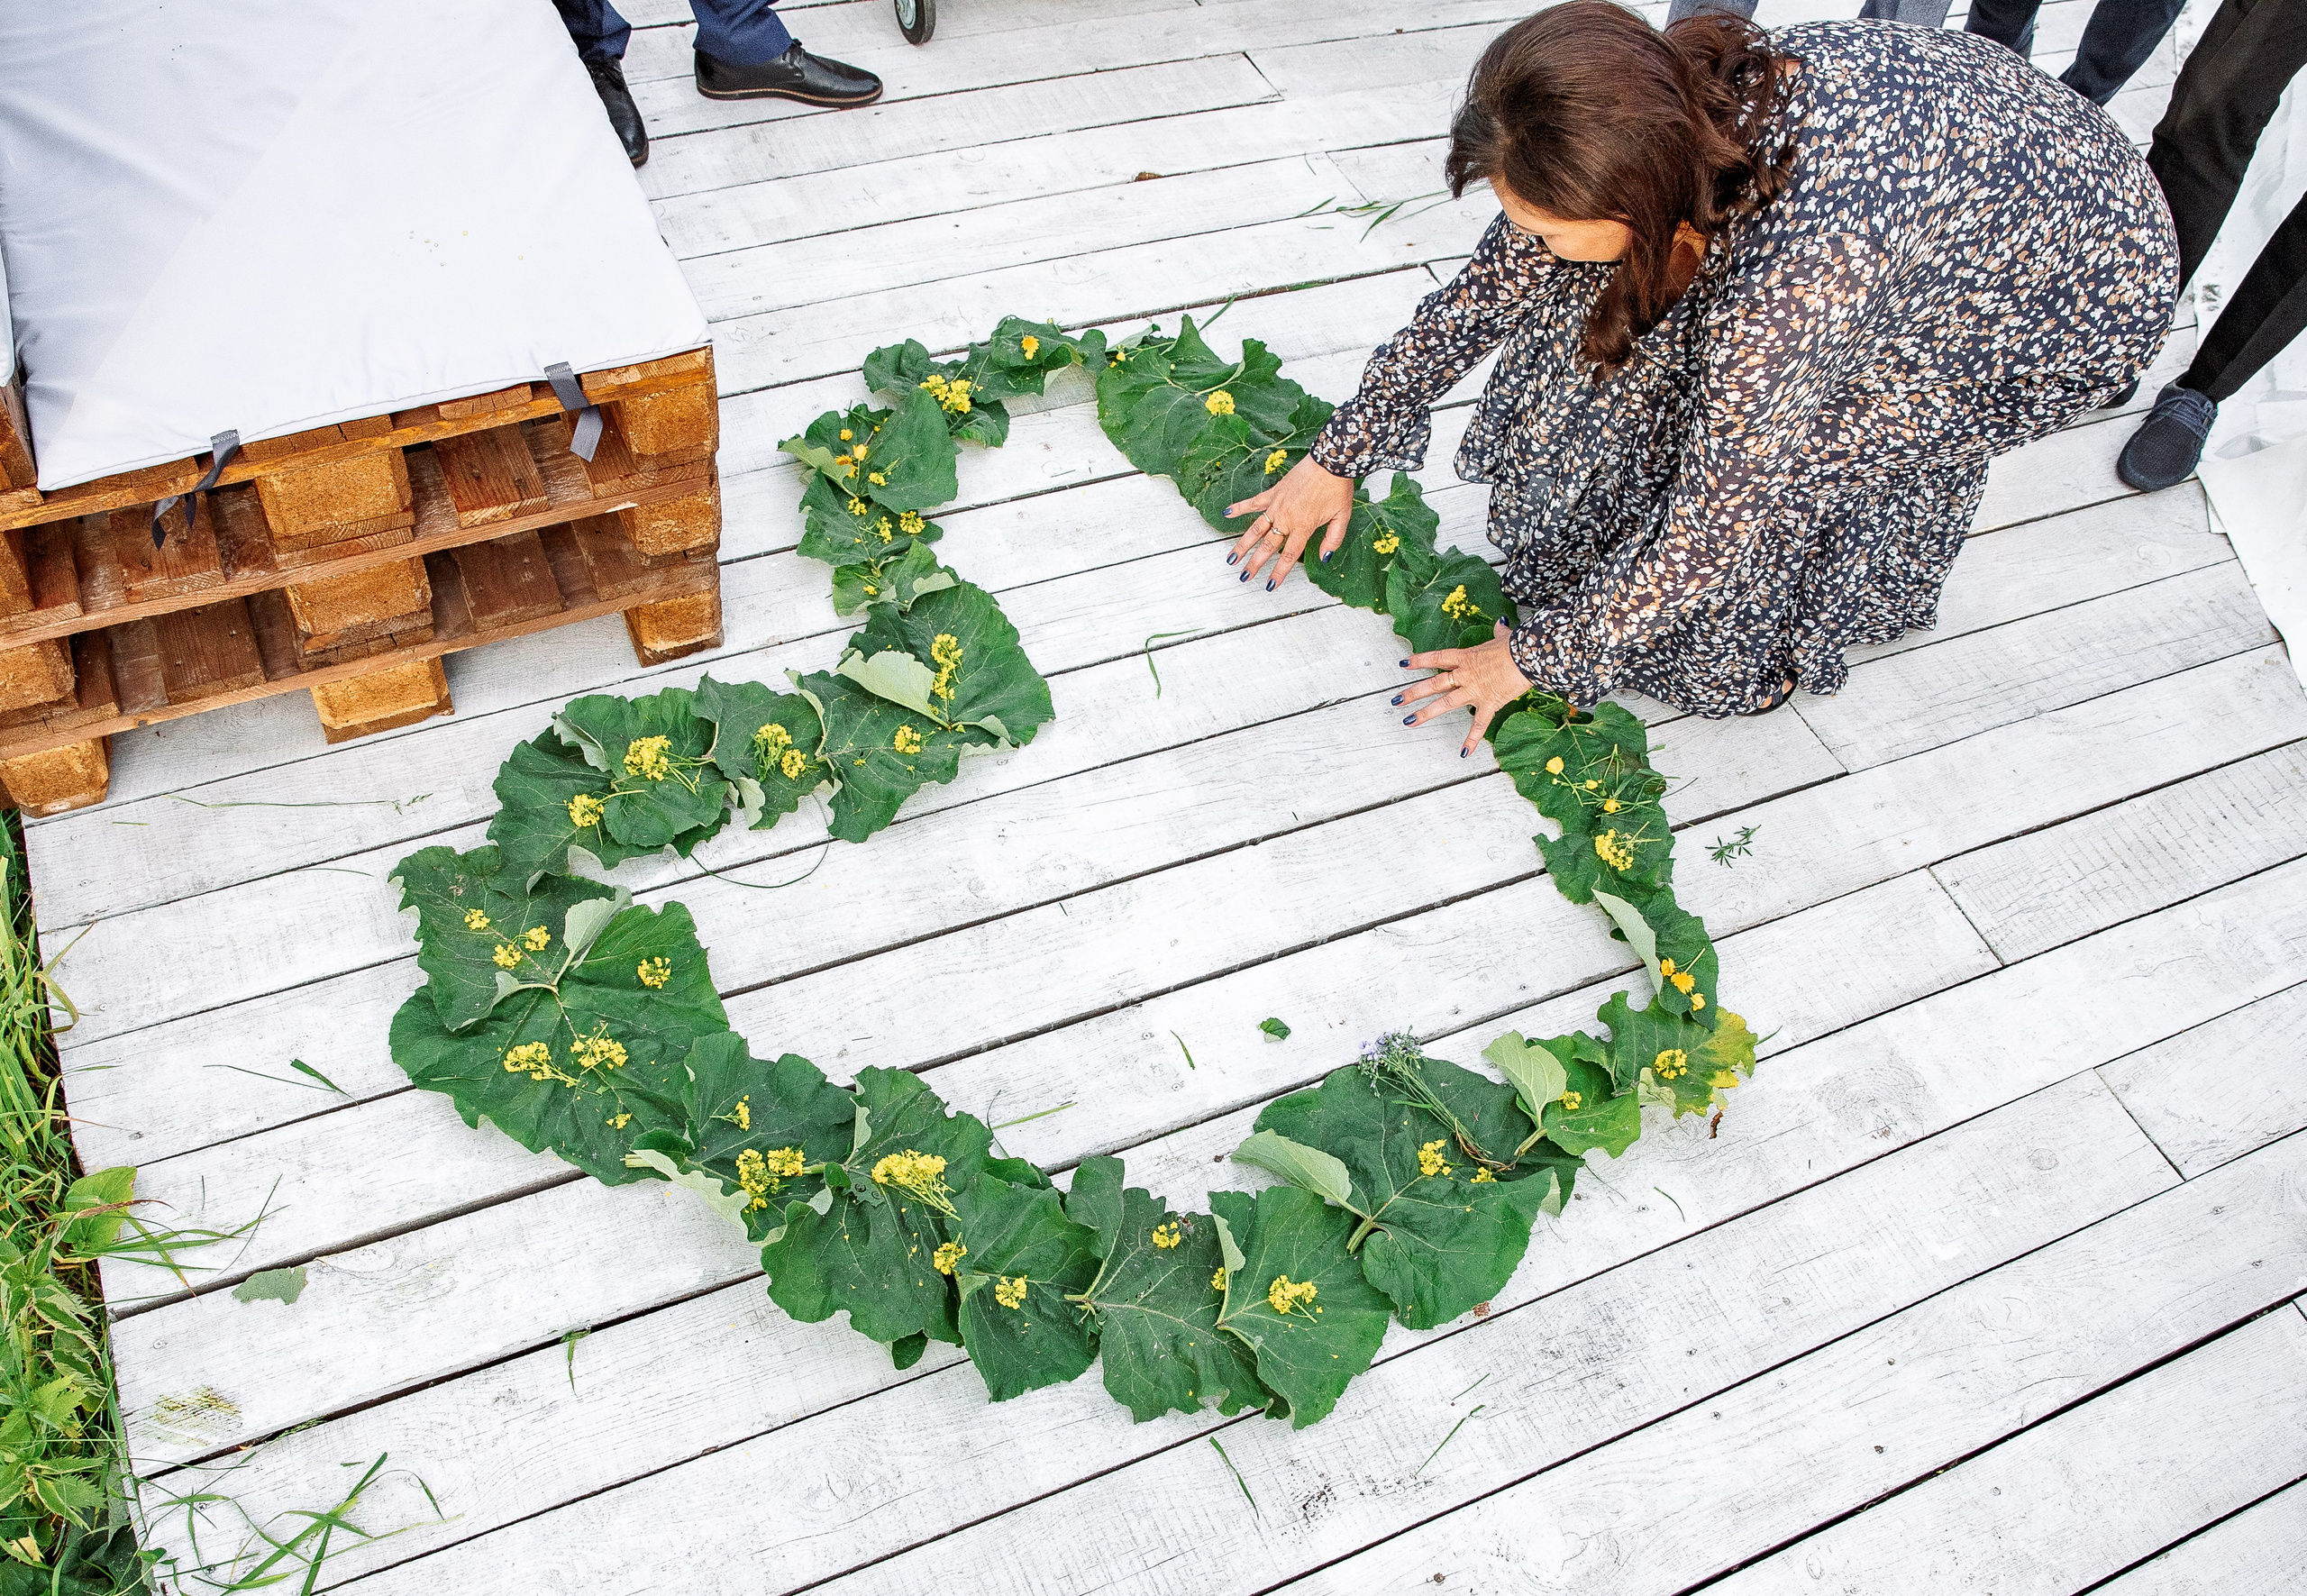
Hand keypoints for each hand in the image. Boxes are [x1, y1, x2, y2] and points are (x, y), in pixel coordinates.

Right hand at [1224, 454, 1355, 590]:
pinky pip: (1254, 502)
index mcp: (1303, 527)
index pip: (1288, 555)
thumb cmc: (1337, 489)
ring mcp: (1277, 505)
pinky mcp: (1274, 492)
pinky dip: (1239, 507)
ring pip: (1256, 529)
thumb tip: (1325, 558)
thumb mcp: (1342, 517)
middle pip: (1267, 546)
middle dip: (1254, 564)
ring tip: (1231, 558)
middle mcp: (1286, 518)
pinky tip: (1226, 513)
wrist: (1330, 462)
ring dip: (1243, 544)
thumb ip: (1332, 540)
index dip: (1279, 572)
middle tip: (1245, 577)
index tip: (1269, 586)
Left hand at [1395, 622, 1532, 756]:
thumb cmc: (1515, 646)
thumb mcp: (1503, 637)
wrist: (1527, 657)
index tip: (1403, 664)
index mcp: (1466, 657)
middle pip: (1434, 684)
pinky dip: (1472, 739)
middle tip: (1396, 700)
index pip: (1437, 658)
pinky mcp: (1489, 703)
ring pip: (1445, 704)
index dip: (1419, 661)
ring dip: (1425, 713)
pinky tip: (1464, 753)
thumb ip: (1498, 631)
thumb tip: (1500, 623)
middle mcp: (1465, 675)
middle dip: (1413, 693)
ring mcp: (1474, 690)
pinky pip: (1479, 724)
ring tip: (1408, 722)